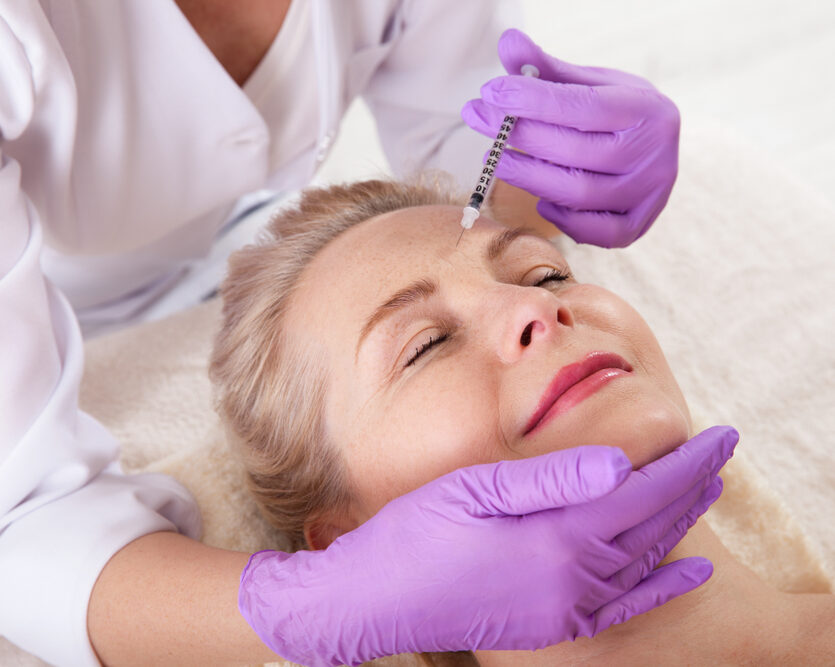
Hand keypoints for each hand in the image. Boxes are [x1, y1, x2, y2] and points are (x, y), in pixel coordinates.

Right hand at [239, 426, 736, 665]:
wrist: (378, 599)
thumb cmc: (417, 532)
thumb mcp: (476, 489)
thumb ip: (551, 478)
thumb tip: (620, 464)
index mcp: (554, 538)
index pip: (639, 494)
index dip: (685, 465)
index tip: (720, 438)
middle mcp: (570, 580)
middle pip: (650, 526)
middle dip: (692, 486)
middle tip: (724, 453)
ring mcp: (563, 608)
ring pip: (642, 561)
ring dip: (679, 525)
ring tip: (706, 492)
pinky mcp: (552, 624)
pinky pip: (623, 607)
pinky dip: (661, 587)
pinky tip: (687, 570)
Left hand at [462, 29, 680, 247]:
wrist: (656, 148)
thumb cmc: (616, 112)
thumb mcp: (590, 84)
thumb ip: (548, 70)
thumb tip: (507, 42)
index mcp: (647, 110)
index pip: (581, 107)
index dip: (532, 100)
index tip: (490, 91)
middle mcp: (654, 154)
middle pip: (573, 152)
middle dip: (518, 135)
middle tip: (480, 119)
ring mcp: (648, 194)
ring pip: (576, 193)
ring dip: (526, 176)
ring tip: (495, 159)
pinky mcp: (638, 226)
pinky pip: (592, 231)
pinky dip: (560, 218)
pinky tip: (539, 198)